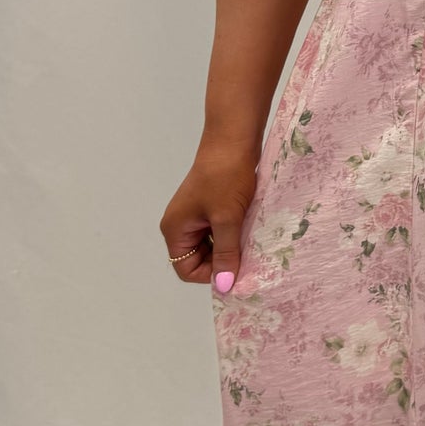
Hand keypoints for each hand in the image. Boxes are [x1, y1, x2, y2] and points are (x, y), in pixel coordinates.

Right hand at [159, 143, 259, 292]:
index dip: (210, 274)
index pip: (186, 269)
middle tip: (247, 255)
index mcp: (175, 229)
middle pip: (199, 260)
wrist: (234, 139)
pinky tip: (249, 228)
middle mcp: (181, 225)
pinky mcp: (211, 206)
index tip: (235, 268)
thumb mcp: (227, 219)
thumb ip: (225, 254)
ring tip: (249, 239)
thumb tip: (224, 287)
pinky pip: (220, 231)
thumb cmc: (225, 176)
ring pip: (212, 245)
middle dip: (222, 260)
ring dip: (230, 246)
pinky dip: (234, 233)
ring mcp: (196, 215)